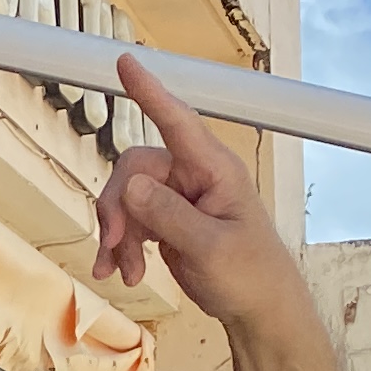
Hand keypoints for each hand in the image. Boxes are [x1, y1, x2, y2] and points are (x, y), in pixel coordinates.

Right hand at [90, 58, 313, 335]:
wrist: (258, 308)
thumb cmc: (249, 275)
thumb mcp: (210, 248)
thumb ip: (169, 215)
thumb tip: (129, 187)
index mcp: (214, 170)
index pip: (178, 121)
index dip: (150, 91)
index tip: (126, 61)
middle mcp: (194, 175)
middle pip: (134, 169)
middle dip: (117, 207)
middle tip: (113, 246)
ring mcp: (179, 197)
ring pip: (126, 197)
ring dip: (116, 234)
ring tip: (120, 271)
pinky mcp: (167, 220)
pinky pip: (130, 220)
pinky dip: (120, 246)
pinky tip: (121, 273)